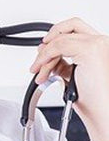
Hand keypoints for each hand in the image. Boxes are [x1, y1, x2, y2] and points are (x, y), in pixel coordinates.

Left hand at [29, 17, 108, 140]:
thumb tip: (48, 57)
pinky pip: (58, 46)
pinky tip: (43, 70)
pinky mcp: (91, 50)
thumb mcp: (73, 77)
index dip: (56, 39)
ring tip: (40, 74)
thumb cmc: (93, 101)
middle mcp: (103, 42)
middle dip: (49, 42)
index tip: (43, 54)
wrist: (103, 114)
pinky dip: (46, 58)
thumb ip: (63, 63)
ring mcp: (98, 44)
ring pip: (60, 39)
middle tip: (38, 61)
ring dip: (44, 57)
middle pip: (69, 27)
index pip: (75, 30)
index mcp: (101, 47)